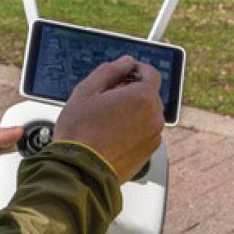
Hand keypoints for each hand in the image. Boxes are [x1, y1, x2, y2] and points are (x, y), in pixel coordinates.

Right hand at [52, 56, 164, 180]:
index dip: (135, 70)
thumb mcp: (87, 90)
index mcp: (143, 97)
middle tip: (106, 99)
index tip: (123, 74)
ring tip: (105, 120)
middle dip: (131, 92)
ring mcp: (153, 138)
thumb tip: (126, 62)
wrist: (79, 171)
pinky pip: (143, 133)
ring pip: (146, 115)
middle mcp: (154, 117)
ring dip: (132, 112)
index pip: (151, 73)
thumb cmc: (80, 132)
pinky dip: (132, 130)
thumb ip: (110, 70)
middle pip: (149, 94)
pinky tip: (110, 135)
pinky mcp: (147, 154)